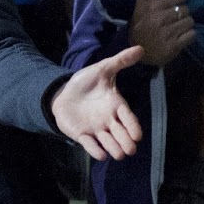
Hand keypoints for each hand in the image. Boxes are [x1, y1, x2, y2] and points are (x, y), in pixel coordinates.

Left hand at [53, 45, 145, 160]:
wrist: (63, 92)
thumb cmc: (85, 83)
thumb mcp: (102, 69)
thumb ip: (120, 61)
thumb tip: (140, 48)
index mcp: (116, 105)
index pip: (129, 118)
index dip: (133, 127)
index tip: (138, 135)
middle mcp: (109, 120)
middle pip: (121, 134)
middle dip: (126, 142)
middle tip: (130, 149)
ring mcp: (96, 129)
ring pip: (109, 143)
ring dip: (114, 149)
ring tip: (118, 154)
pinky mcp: (82, 135)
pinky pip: (91, 146)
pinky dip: (96, 151)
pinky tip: (101, 155)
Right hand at [130, 0, 194, 65]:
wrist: (137, 51)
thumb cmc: (141, 23)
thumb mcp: (142, 3)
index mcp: (151, 6)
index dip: (178, 0)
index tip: (171, 7)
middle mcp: (158, 19)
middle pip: (186, 9)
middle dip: (181, 14)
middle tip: (173, 20)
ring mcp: (166, 33)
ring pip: (190, 22)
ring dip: (185, 25)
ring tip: (176, 29)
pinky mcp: (173, 47)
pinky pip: (192, 35)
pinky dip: (188, 36)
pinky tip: (179, 38)